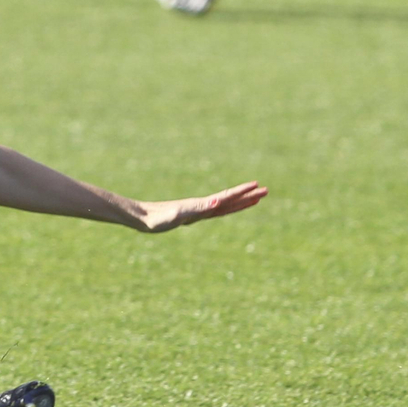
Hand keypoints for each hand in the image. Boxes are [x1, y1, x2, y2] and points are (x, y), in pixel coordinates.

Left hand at [132, 181, 267, 232]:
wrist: (140, 218)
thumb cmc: (156, 220)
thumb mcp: (177, 216)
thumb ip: (194, 210)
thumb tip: (216, 203)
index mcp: (201, 206)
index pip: (227, 197)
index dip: (242, 193)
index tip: (257, 187)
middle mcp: (201, 206)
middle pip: (229, 200)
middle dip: (248, 196)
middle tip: (266, 190)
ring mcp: (197, 210)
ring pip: (224, 205)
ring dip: (239, 202)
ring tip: (255, 198)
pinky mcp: (190, 215)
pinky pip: (214, 211)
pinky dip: (225, 208)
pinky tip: (227, 206)